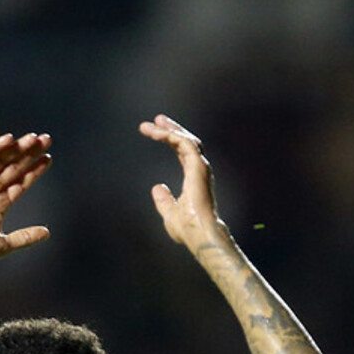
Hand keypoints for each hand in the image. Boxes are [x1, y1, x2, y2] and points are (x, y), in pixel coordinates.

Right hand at [0, 132, 51, 262]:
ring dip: (17, 148)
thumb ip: (25, 237)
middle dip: (30, 153)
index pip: (21, 182)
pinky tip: (9, 139)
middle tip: (46, 139)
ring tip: (34, 138)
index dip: (34, 170)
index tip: (48, 158)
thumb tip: (47, 233)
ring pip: (1, 160)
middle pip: (14, 167)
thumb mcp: (4, 244)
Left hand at [138, 114, 227, 248]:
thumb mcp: (169, 213)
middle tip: (157, 119)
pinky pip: (184, 145)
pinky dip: (171, 136)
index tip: (156, 131)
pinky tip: (157, 133)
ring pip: (186, 140)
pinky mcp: (198, 167)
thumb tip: (157, 188)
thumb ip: (164, 200)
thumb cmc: (187, 229)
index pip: (183, 153)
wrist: (198, 233)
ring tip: (153, 123)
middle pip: (186, 142)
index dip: (171, 140)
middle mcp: (199, 170)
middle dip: (172, 129)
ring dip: (169, 130)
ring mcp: (200, 168)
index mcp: (193, 179)